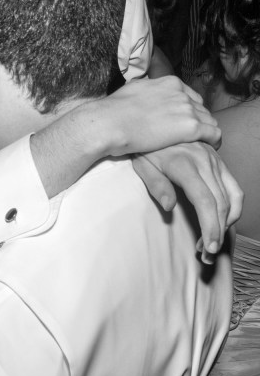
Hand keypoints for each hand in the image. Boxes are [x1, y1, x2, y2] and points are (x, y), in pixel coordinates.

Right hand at [92, 76, 221, 156]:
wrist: (109, 124)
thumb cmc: (113, 111)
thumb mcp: (131, 89)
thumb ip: (144, 89)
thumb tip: (141, 89)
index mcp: (169, 83)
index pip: (189, 96)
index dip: (187, 109)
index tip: (182, 120)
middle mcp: (182, 93)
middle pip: (200, 108)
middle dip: (198, 120)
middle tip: (191, 134)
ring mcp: (188, 109)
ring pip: (209, 120)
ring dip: (206, 131)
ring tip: (202, 142)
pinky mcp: (191, 127)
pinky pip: (213, 133)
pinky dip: (214, 140)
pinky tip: (210, 147)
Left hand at [132, 144, 241, 260]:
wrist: (154, 122)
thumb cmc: (144, 147)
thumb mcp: (142, 165)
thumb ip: (156, 186)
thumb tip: (170, 207)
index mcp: (185, 165)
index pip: (205, 201)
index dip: (210, 226)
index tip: (209, 247)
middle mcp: (205, 162)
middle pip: (221, 203)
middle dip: (217, 232)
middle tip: (206, 254)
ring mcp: (215, 161)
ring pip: (232, 196)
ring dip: (227, 222)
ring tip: (212, 241)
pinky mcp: (219, 161)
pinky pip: (234, 187)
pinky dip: (233, 207)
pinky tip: (222, 221)